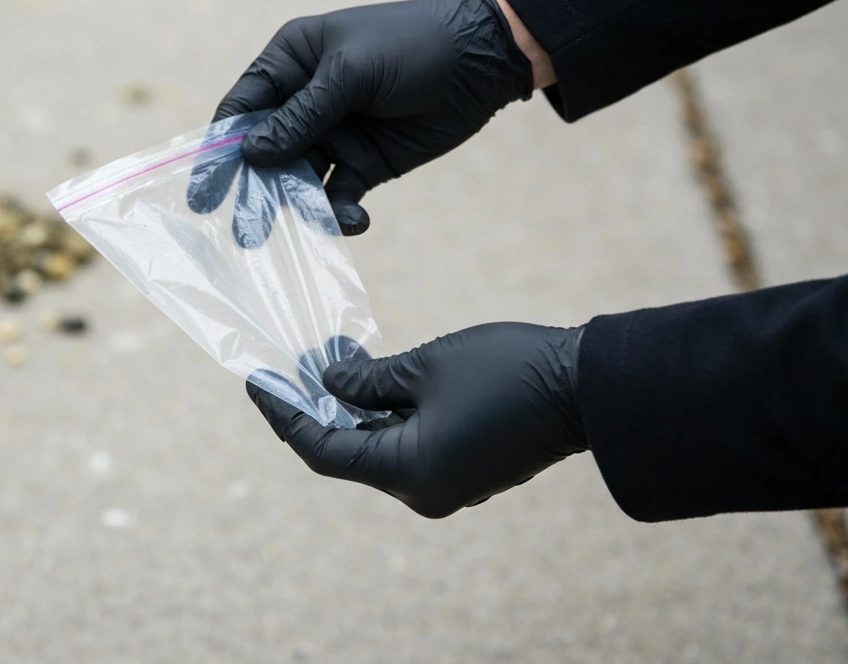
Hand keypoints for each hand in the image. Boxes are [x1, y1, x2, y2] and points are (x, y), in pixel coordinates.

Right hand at [206, 0, 536, 235]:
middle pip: (264, 153)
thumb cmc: (410, 45)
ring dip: (294, 209)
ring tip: (293, 237)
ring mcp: (334, 134)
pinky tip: (355, 220)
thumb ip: (301, 117)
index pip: (241, 110)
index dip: (220, 149)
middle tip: (244, 231)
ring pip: (299, 180)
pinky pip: (339, 195)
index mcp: (290, 63)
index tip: (204, 192)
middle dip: (254, 191)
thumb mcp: (351, 74)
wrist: (483, 58)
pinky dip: (340, 212)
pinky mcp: (365, 162)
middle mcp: (303, 101)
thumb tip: (251, 154)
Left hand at [246, 322, 586, 517]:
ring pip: (376, 446)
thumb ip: (367, 378)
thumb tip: (328, 381)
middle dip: (316, 406)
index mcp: (409, 473)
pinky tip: (366, 374)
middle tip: (288, 361)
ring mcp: (446, 484)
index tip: (257, 380)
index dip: (284, 414)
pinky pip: (406, 445)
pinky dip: (382, 414)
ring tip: (326, 357)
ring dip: (350, 406)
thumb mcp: (425, 365)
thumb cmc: (508, 371)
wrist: (590, 386)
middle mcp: (423, 490)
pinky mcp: (463, 468)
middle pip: (347, 451)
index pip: (323, 449)